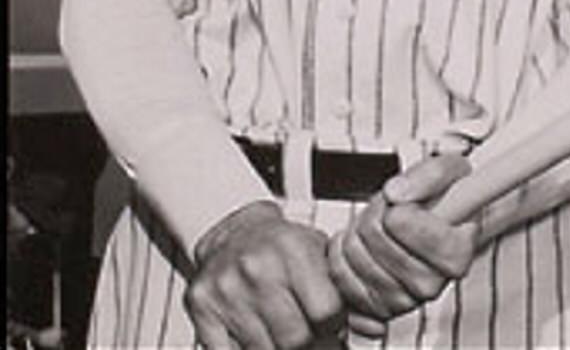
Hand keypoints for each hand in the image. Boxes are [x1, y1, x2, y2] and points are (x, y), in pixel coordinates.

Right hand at [184, 200, 344, 349]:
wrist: (233, 232)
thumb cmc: (281, 245)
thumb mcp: (317, 249)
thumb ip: (338, 283)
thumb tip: (367, 326)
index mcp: (293, 249)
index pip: (326, 311)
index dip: (334, 325)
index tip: (331, 323)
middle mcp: (258, 268)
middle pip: (296, 338)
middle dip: (308, 341)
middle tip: (309, 332)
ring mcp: (227, 289)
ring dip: (279, 348)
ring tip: (284, 331)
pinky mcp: (202, 308)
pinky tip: (258, 338)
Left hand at [328, 154, 478, 333]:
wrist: (442, 227)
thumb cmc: (448, 201)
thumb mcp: (452, 170)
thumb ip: (430, 175)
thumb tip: (396, 193)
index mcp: (455, 255)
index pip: (399, 221)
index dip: (396, 203)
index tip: (408, 200)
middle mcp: (432, 285)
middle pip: (374, 234)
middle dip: (376, 212)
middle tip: (392, 210)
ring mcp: (403, 301)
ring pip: (354, 253)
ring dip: (359, 229)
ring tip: (381, 225)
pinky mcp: (376, 309)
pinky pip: (340, 274)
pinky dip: (343, 253)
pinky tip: (363, 244)